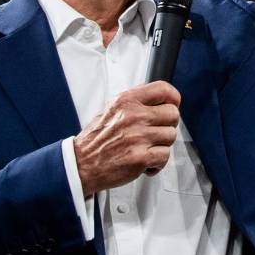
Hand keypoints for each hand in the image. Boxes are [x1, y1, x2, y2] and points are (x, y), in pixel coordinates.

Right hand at [72, 81, 179, 196]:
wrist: (81, 165)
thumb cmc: (95, 140)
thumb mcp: (110, 109)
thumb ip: (134, 101)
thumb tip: (157, 97)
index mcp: (126, 101)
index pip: (163, 89)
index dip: (173, 98)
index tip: (173, 105)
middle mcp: (133, 116)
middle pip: (173, 114)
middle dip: (168, 125)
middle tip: (157, 132)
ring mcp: (138, 137)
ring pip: (171, 136)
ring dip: (161, 145)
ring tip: (147, 148)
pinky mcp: (140, 158)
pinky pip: (165, 156)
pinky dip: (158, 163)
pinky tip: (146, 162)